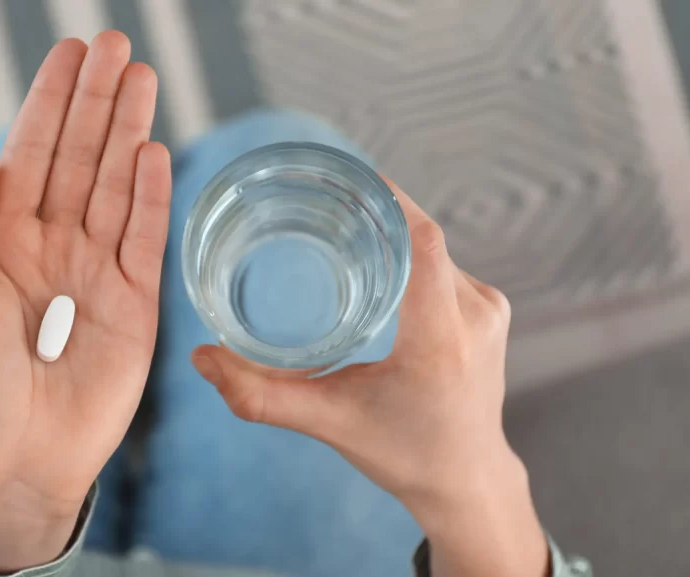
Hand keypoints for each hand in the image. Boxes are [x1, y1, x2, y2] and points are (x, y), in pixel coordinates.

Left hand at [0, 32, 169, 570]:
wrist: (12, 459)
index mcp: (1, 240)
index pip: (30, 154)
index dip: (49, 102)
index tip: (69, 54)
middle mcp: (52, 245)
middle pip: (79, 157)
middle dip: (96, 100)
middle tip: (115, 45)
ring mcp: (96, 272)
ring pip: (116, 186)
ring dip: (128, 131)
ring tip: (141, 77)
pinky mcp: (135, 305)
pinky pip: (145, 238)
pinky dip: (150, 196)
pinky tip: (152, 152)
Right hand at [191, 179, 548, 576]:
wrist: (466, 477)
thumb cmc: (403, 452)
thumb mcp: (329, 422)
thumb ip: (261, 395)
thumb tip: (202, 359)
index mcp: (440, 340)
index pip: (421, 243)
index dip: (387, 200)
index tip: (342, 179)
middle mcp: (474, 315)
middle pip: (420, 235)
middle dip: (371, 210)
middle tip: (318, 196)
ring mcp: (488, 308)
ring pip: (431, 245)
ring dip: (389, 228)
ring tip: (337, 216)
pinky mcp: (488, 307)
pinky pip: (443, 259)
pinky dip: (407, 247)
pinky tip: (370, 246)